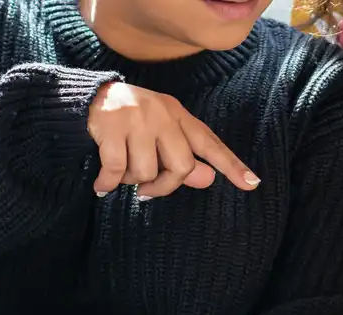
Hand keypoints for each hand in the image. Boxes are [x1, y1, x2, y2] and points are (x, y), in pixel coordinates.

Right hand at [88, 82, 260, 199]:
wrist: (90, 96)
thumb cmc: (133, 121)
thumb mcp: (162, 134)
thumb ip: (184, 159)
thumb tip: (208, 179)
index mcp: (179, 116)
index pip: (210, 144)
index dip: (231, 165)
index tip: (252, 183)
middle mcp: (163, 116)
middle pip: (181, 166)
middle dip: (164, 186)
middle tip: (148, 191)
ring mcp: (136, 120)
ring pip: (146, 172)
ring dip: (131, 182)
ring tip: (122, 173)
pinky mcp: (110, 128)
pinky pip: (116, 170)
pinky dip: (108, 183)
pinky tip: (102, 186)